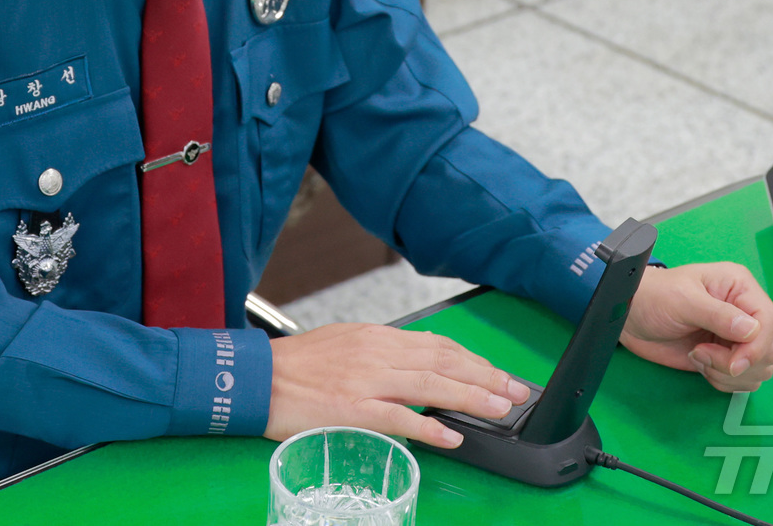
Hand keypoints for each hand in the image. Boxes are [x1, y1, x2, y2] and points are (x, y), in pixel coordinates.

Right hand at [266, 322, 530, 447]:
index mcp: (378, 337)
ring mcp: (367, 380)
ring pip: (431, 384)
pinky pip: (398, 417)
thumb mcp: (347, 344)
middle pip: (445, 361)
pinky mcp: (353, 408)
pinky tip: (451, 435)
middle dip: (486, 376)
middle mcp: (378, 352)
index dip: (475, 360)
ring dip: (471, 397)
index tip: (499, 373)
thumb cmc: (299, 365)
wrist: (257, 377)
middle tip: (516, 392)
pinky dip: (428, 425)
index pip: (439, 345)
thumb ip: (383, 355)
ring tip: (499, 409)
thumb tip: (417, 367)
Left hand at [619, 263, 772, 392]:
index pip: (770, 321)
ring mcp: (735, 337)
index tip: (734, 362)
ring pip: (760, 369)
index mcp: (739, 287)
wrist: (630, 316)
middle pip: (771, 349)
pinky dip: (724, 381)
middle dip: (741, 362)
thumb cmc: (653, 296)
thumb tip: (752, 330)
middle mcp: (743, 312)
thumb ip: (718, 315)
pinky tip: (701, 365)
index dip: (757, 346)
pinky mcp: (725, 357)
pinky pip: (743, 380)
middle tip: (704, 354)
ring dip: (730, 374)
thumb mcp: (683, 300)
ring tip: (699, 357)